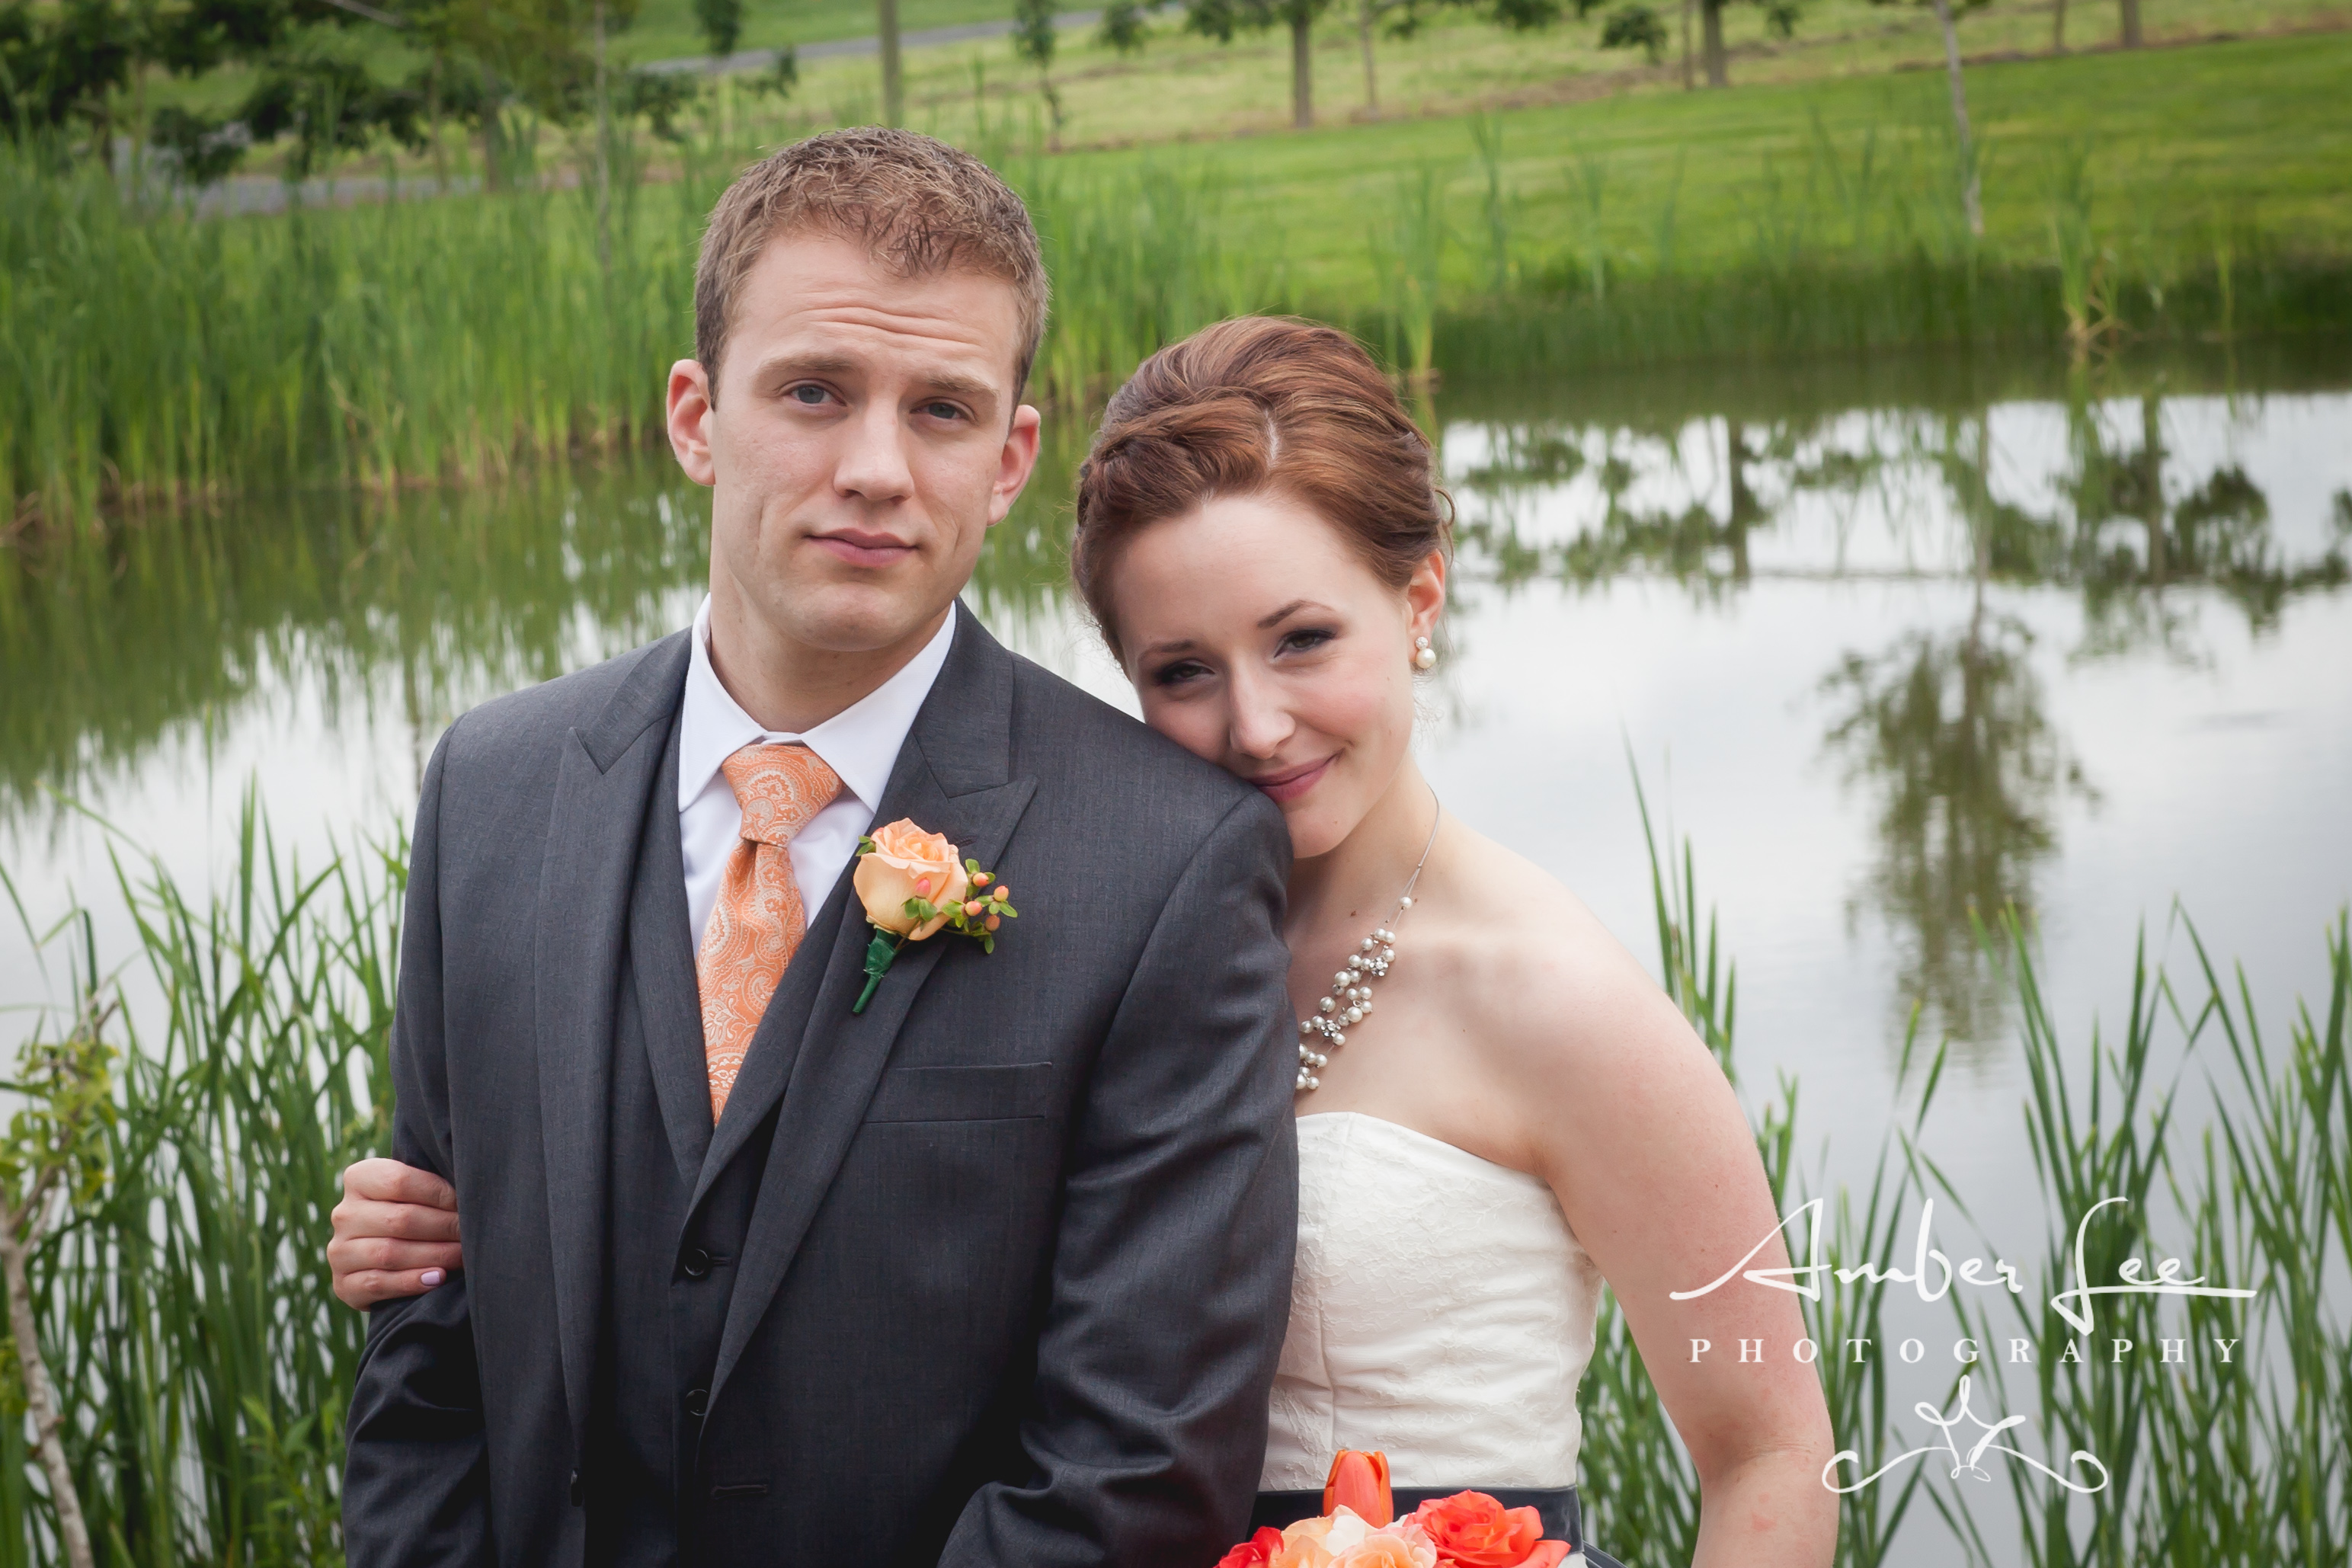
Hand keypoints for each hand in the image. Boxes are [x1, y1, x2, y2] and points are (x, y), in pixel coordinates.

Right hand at [330, 1158, 462, 1308]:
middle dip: (443, 1227)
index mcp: (359, 1179)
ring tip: (462, 1256)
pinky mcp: (343, 1285)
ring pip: (389, 1253)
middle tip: (472, 1233)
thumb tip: (467, 1188)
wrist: (387, 1256)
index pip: (400, 1181)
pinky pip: (378, 1284)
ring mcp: (339, 1251)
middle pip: (399, 1220)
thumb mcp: (418, 1190)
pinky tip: (437, 1279)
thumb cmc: (415, 1211)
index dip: (439, 1194)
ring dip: (433, 1255)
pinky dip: (411, 1282)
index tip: (464, 1203)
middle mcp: (343, 1214)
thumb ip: (433, 1185)